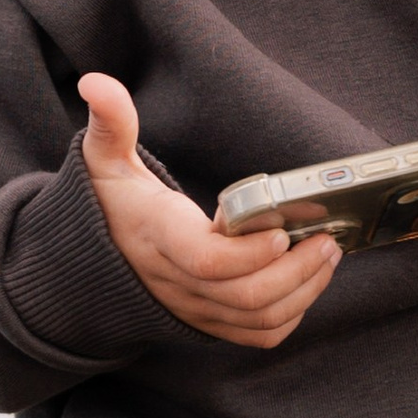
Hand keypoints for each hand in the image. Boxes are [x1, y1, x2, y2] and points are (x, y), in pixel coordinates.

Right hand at [77, 74, 339, 349]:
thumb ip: (110, 123)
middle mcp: (178, 282)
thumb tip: (97, 83)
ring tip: (327, 255)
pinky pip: (258, 335)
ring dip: (305, 291)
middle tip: (326, 240)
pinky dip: (292, 315)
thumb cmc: (110, 206)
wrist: (90, 266)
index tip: (280, 230)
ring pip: (260, 319)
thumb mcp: (103, 161)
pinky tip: (309, 282)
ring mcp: (196, 308)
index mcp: (159, 238)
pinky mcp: (210, 322)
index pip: (207, 261)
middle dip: (297, 271)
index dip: (250, 253)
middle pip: (247, 296)